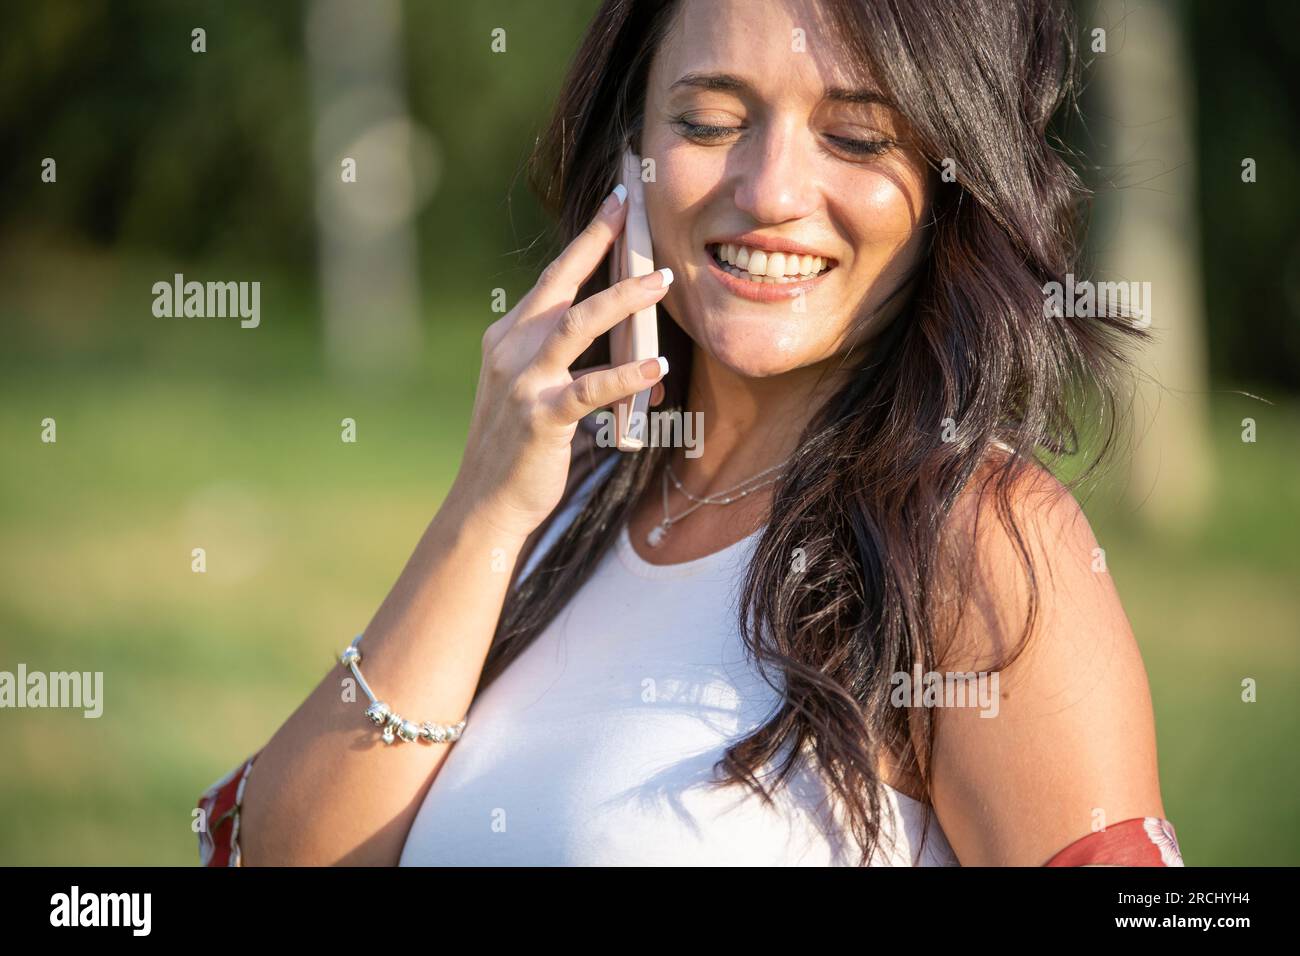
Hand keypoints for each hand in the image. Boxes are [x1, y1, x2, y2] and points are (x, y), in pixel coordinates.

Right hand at [444, 186, 673, 540]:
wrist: (486, 504)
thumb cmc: (520, 448)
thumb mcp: (535, 391)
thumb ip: (573, 364)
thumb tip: (643, 355)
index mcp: (508, 337)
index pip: (552, 279)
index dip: (586, 240)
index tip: (616, 204)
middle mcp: (510, 349)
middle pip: (560, 284)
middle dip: (598, 243)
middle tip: (636, 211)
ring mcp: (523, 382)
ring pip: (577, 326)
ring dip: (622, 301)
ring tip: (662, 284)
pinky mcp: (542, 418)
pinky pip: (591, 389)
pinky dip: (628, 376)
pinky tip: (659, 369)